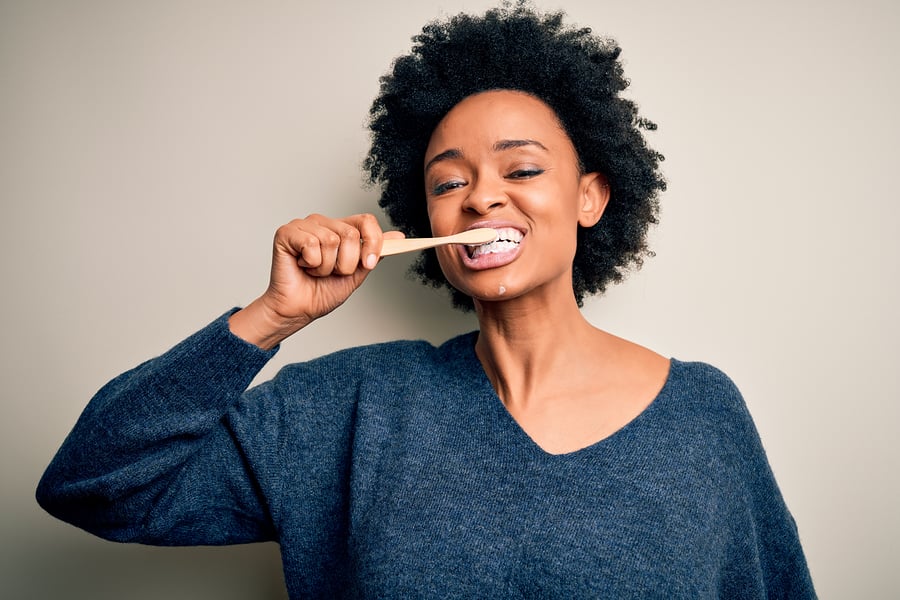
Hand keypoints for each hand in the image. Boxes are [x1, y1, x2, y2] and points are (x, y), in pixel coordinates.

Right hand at [229, 213, 403, 348]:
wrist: (300, 309)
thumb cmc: (323, 292)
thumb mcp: (357, 274)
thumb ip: (375, 253)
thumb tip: (398, 237)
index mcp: (341, 229)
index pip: (366, 221)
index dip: (372, 243)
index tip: (368, 265)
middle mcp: (324, 223)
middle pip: (350, 234)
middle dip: (346, 263)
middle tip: (332, 272)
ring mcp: (305, 225)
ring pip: (331, 241)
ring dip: (326, 267)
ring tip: (315, 271)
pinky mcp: (287, 232)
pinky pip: (311, 244)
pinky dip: (311, 263)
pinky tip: (302, 266)